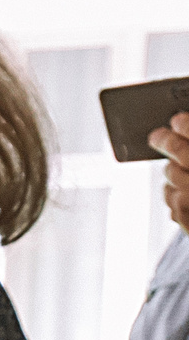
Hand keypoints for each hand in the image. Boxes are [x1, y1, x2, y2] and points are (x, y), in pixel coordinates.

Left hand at [158, 115, 188, 238]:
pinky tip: (182, 189)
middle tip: (156, 135)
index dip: (183, 124)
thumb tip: (182, 127)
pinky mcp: (185, 219)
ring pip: (170, 173)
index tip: (176, 120)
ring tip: (175, 163)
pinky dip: (174, 190)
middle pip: (176, 150)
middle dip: (164, 139)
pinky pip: (170, 196)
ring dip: (171, 166)